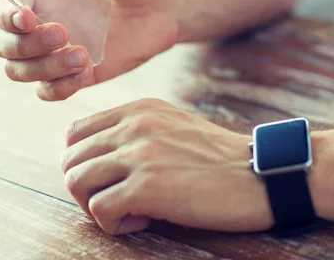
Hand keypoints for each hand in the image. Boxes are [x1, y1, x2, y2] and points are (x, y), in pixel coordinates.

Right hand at [0, 0, 178, 100]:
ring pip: (20, 73)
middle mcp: (39, 24)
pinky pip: (50, 92)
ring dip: (44, 68)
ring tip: (83, 55)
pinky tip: (87, 70)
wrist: (165, 1)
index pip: (0, 9)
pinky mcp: (76, 75)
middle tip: (62, 33)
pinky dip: (60, 87)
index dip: (5, 17)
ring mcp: (55, 52)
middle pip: (1, 47)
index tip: (28, 17)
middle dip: (23, 46)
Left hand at [60, 98, 273, 234]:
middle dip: (84, 187)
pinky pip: (99, 210)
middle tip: (114, 201)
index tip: (108, 179)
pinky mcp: (148, 187)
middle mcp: (134, 125)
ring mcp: (140, 154)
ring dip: (94, 205)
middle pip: (70, 158)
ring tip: (128, 212)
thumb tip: (99, 156)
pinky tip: (142, 221)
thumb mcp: (173, 125)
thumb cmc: (219, 158)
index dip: (82, 162)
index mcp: (138, 109)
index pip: (76, 132)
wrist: (263, 174)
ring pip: (76, 181)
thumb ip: (136, 130)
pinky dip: (113, 224)